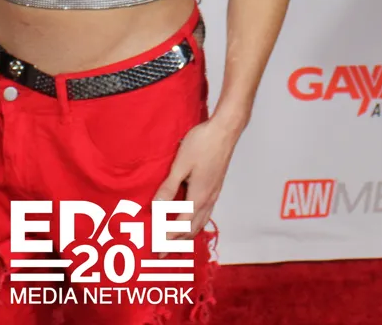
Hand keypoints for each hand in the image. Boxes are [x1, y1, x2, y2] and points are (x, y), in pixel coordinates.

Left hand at [153, 116, 242, 246]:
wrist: (225, 131)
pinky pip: (205, 212)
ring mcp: (214, 193)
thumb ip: (169, 187)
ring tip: (176, 240)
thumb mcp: (181, 165)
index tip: (159, 250)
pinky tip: (191, 217)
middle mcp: (208, 199)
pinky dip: (195, 222)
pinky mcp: (215, 186)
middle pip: (193, 228)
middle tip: (164, 251)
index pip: (181, 226)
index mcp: (199, 196)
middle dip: (178, 241)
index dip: (169, 239)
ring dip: (188, 233)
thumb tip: (157, 207)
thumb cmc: (202, 143)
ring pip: (201, 221)